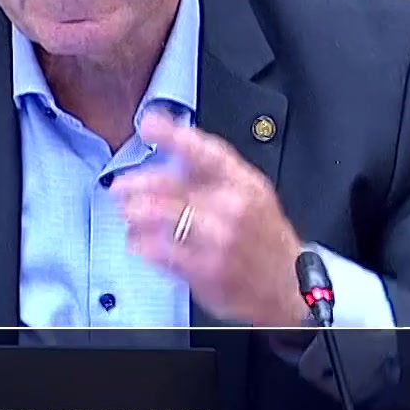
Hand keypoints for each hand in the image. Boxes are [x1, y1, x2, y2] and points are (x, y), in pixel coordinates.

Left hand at [111, 108, 305, 327]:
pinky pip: (161, 252)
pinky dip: (142, 244)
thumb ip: (215, 174)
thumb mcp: (253, 194)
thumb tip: (173, 153)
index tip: (148, 124)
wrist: (288, 285)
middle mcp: (232, 208)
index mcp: (245, 183)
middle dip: (138, 182)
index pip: (206, 151)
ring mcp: (218, 240)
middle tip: (120, 185)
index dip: (174, 135)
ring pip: (161, 217)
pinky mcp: (205, 270)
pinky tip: (137, 241)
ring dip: (135, 213)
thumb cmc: (266, 239)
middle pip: (172, 185)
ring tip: (128, 213)